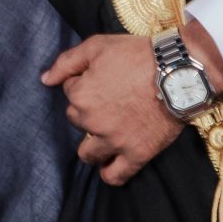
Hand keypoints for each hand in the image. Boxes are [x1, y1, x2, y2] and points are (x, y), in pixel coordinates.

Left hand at [40, 20, 222, 186]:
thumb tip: (45, 79)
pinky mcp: (136, 154)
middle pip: (77, 121)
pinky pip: (115, 175)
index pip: (69, 92)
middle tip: (109, 101)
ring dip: (92, 145)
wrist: (177, 72)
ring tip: (104, 135)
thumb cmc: (137, 55)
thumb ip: (67, 62)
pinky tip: (108, 166)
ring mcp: (114, 140)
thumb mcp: (97, 46)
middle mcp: (92, 121)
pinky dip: (109, 173)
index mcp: (81, 94)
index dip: (83, 83)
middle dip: (87, 112)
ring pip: (88, 153)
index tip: (101, 79)